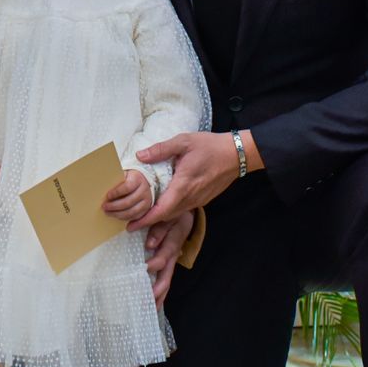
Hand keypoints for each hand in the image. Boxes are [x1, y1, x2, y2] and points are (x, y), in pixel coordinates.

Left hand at [102, 169, 152, 221]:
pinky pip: (136, 216)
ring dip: (118, 214)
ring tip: (108, 213)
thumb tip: (103, 189)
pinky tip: (116, 217)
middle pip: (129, 201)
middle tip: (104, 207)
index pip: (127, 187)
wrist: (143, 180)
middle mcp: (144, 190)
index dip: (116, 193)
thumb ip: (116, 181)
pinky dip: (125, 218)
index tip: (107, 196)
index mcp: (137, 179)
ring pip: (132, 211)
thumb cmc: (129, 178)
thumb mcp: (123, 175)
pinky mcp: (146, 209)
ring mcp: (146, 200)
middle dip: (114, 206)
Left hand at [133, 131, 252, 228]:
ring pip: (175, 214)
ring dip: (160, 217)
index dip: (145, 219)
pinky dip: (171, 211)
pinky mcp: (203, 199)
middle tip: (130, 221)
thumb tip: (140, 155)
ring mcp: (198, 200)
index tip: (131, 225)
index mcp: (183, 185)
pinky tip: (164, 204)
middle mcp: (191, 197)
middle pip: (166, 216)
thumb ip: (161, 149)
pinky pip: (183, 209)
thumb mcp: (184, 141)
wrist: (237, 155)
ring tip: (143, 215)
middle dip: (148, 221)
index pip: (162, 210)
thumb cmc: (211, 146)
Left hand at [142, 213, 193, 303]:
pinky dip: (159, 294)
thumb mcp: (169, 217)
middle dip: (157, 291)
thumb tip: (149, 244)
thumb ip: (159, 230)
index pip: (165, 256)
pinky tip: (152, 305)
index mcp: (173, 243)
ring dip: (158, 297)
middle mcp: (173, 256)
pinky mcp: (168, 265)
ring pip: (166, 282)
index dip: (156, 263)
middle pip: (167, 276)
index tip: (145, 268)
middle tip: (146, 302)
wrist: (185, 216)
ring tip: (148, 310)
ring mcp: (171, 262)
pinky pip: (164, 281)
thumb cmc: (173, 215)